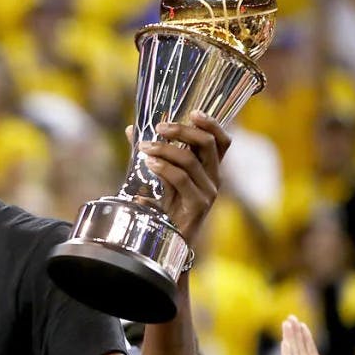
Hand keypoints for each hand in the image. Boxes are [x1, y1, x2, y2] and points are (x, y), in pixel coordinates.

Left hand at [135, 110, 230, 243]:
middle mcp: (214, 179)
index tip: (193, 112)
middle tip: (159, 127)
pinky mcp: (198, 205)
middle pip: (208, 144)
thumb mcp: (161, 177)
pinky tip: (149, 163)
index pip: (222, 142)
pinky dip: (163, 168)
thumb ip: (151, 153)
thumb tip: (132, 129)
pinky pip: (181, 179)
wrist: (170, 241)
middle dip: (183, 131)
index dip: (212, 124)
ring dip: (165, 149)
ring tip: (144, 147)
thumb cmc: (167, 209)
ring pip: (191, 160)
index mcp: (210, 170)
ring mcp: (208, 193)